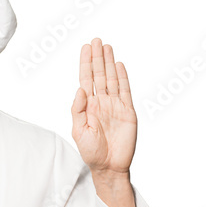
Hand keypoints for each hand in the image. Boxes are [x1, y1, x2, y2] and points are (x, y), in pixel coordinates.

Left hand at [71, 38, 136, 175]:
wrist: (109, 166)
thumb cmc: (91, 152)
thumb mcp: (78, 131)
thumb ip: (78, 110)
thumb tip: (80, 89)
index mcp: (87, 106)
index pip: (86, 78)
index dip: (86, 62)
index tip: (86, 47)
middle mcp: (101, 102)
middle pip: (99, 74)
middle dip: (97, 57)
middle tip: (97, 40)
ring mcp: (115, 106)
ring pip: (111, 79)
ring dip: (109, 63)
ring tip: (106, 47)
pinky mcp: (127, 111)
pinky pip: (125, 90)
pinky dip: (122, 77)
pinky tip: (119, 65)